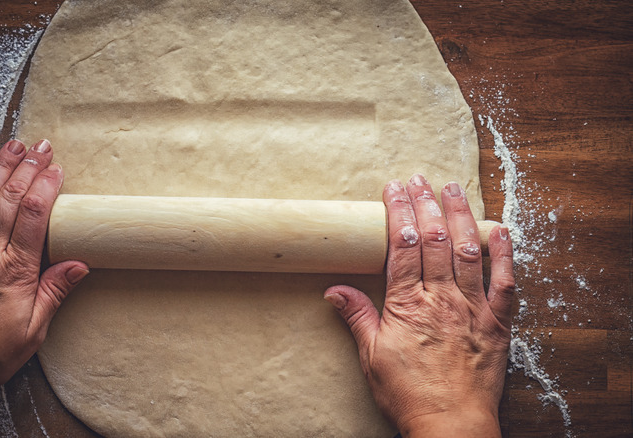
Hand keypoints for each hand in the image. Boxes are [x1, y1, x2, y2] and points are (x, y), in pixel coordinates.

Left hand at [0, 139, 87, 436]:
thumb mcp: (32, 331)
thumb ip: (54, 292)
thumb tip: (80, 265)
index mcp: (14, 270)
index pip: (35, 214)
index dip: (47, 186)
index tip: (57, 170)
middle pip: (10, 197)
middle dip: (27, 167)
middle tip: (40, 146)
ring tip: (12, 146)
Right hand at [324, 175, 514, 436]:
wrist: (451, 425)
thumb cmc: (408, 394)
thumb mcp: (371, 357)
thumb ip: (356, 317)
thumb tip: (333, 290)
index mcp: (408, 305)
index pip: (402, 246)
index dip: (398, 212)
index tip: (393, 189)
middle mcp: (442, 299)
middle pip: (433, 240)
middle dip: (425, 204)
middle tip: (418, 178)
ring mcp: (472, 308)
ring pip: (467, 251)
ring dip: (459, 215)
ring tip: (452, 187)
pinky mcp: (497, 322)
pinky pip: (505, 281)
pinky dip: (504, 253)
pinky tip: (498, 228)